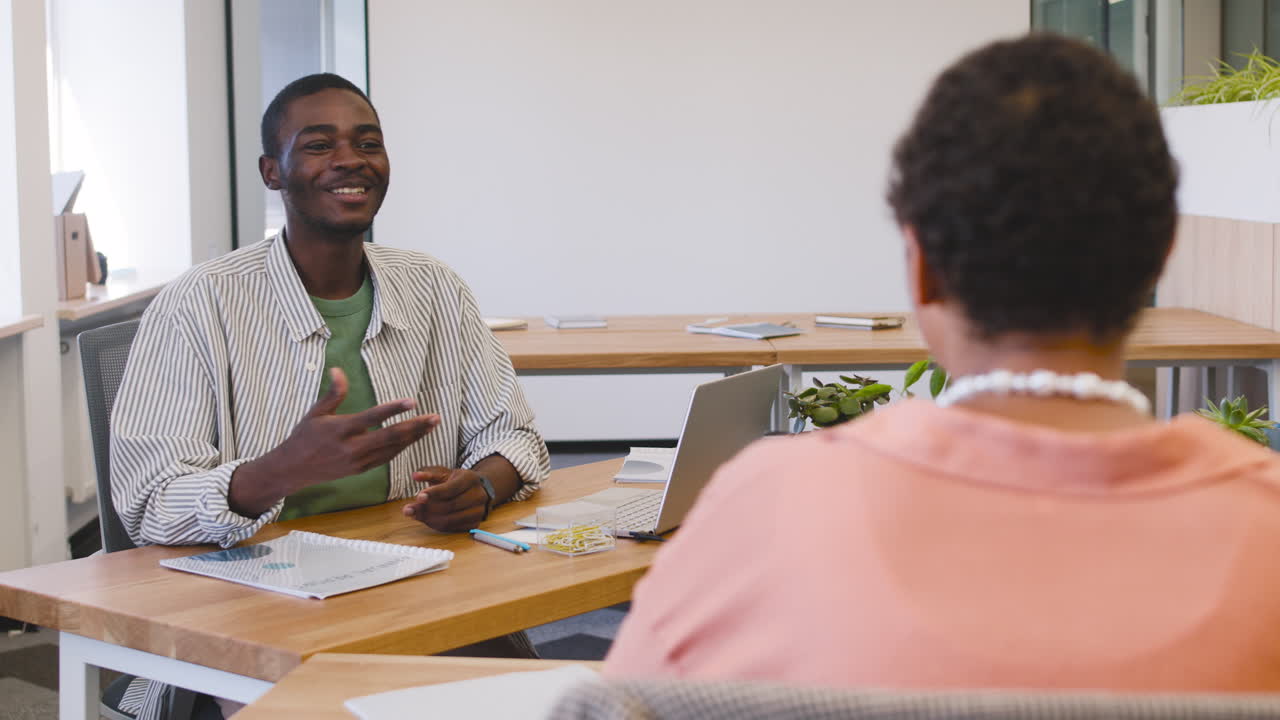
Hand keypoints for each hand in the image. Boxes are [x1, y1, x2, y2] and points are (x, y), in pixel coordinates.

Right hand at [274, 368, 439, 485]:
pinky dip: (402, 447)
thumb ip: (332, 394)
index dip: (393, 409)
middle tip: (435, 417)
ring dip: (414, 437)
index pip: (371, 417)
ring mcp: (357, 461)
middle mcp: (351, 448)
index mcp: (339, 430)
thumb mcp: (315, 413)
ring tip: (431, 425)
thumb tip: (337, 369)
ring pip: (392, 449)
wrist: (293, 469)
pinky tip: (415, 437)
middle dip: (415, 427)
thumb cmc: (304, 436)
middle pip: (390, 437)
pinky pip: (386, 458)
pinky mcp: (361, 470)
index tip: (412, 401)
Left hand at [402, 466, 488, 531]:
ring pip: (449, 519)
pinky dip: (436, 525)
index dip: (434, 494)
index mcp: (470, 478)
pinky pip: (451, 528)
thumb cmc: (457, 481)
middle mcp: (478, 495)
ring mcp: (478, 511)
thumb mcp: (444, 473)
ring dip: (429, 519)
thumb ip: (429, 474)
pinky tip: (426, 519)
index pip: (451, 488)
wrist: (476, 491)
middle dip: (427, 509)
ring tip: (415, 515)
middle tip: (410, 509)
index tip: (418, 497)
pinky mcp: (474, 524)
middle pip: (450, 506)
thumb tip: (415, 476)